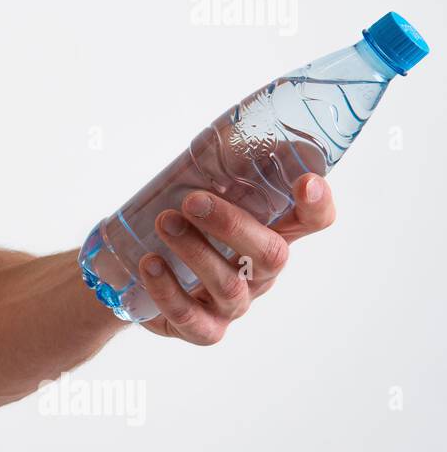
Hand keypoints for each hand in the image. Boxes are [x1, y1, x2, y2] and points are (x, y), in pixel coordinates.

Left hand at [138, 174, 336, 343]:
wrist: (134, 267)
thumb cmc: (181, 219)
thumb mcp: (200, 183)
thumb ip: (226, 159)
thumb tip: (246, 124)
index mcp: (271, 231)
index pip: (313, 221)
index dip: (317, 206)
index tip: (306, 183)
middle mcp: (259, 271)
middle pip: (270, 254)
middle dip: (232, 225)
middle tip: (191, 201)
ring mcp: (233, 303)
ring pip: (228, 285)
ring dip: (194, 251)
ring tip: (163, 223)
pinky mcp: (201, 328)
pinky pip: (193, 319)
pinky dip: (169, 291)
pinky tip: (149, 264)